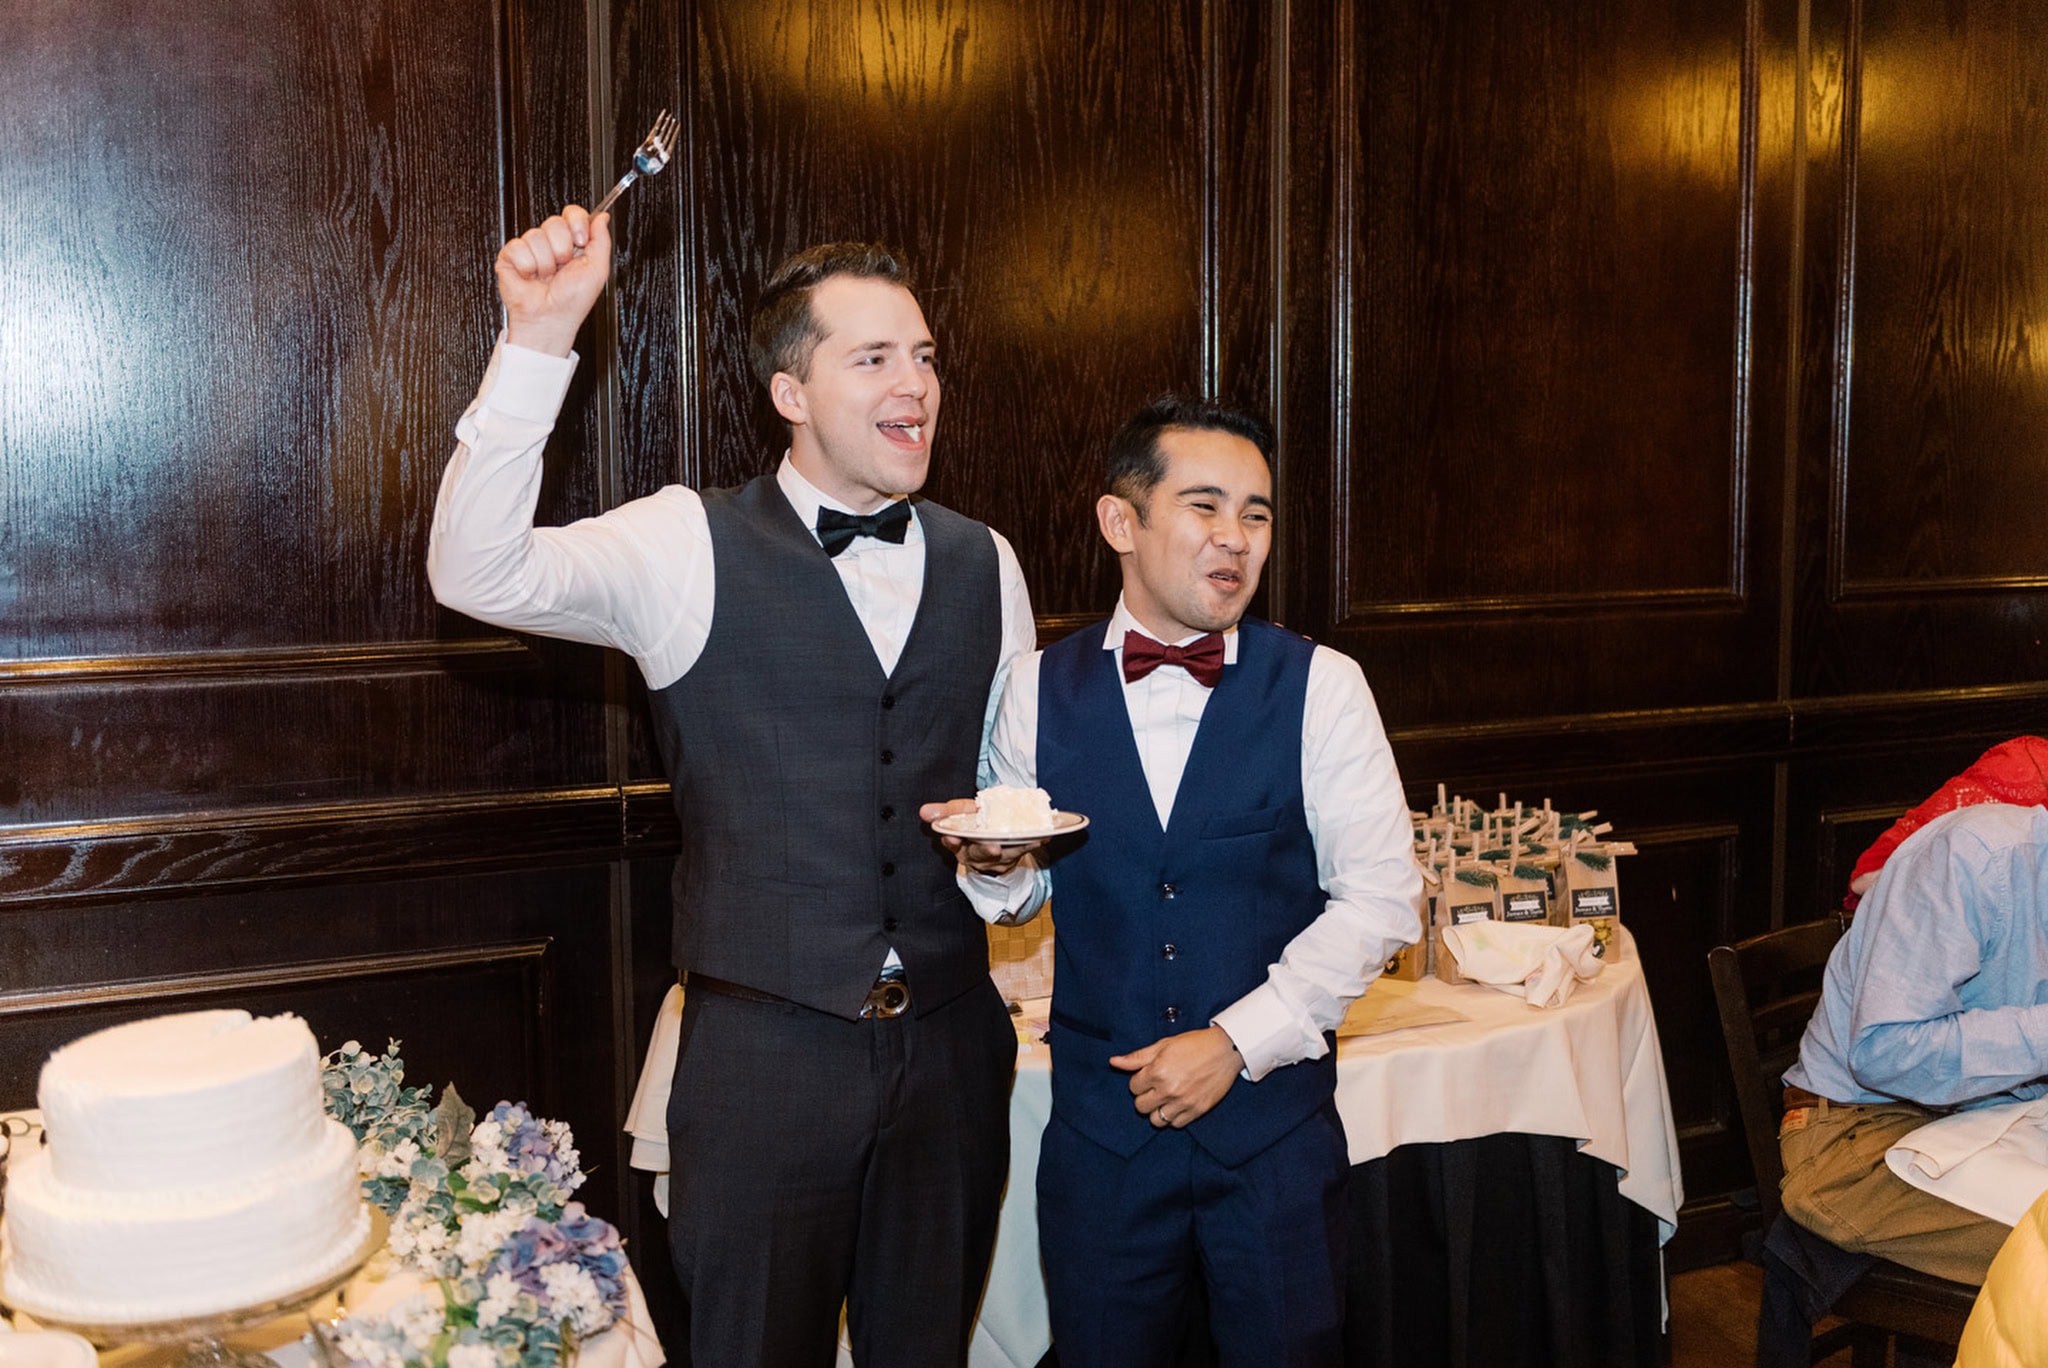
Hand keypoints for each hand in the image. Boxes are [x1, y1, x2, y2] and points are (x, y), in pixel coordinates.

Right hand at [496, 206, 611, 356]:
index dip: (576, 223)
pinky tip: (530, 277)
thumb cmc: (573, 301)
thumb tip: (602, 217)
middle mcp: (551, 243)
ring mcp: (530, 248)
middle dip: (562, 249)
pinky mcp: (510, 255)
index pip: (573, 213)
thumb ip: (601, 240)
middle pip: (554, 222)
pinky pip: (518, 247)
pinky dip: (527, 266)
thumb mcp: (597, 270)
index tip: (580, 242)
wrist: (550, 319)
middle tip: (561, 267)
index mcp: (572, 243)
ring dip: (545, 263)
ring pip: (536, 236)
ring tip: (546, 277)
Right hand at [919, 799, 1046, 875]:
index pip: (952, 844)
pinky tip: (1042, 837)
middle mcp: (975, 856)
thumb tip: (924, 811)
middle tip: (993, 847)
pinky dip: (1031, 844)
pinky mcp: (1010, 859)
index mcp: (959, 845)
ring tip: (1029, 839)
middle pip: (979, 854)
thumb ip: (946, 811)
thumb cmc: (974, 824)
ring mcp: (994, 860)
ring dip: (1017, 848)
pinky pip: (1021, 852)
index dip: (952, 842)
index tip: (953, 838)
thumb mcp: (960, 815)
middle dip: (986, 851)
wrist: (991, 839)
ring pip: (1004, 856)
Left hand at [1112, 1026, 1241, 1127]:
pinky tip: (1177, 1104)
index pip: (1133, 1088)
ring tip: (1165, 1099)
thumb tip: (1114, 1062)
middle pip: (1141, 1107)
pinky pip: (1176, 1124)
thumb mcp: (1163, 1045)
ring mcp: (1183, 1102)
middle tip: (1155, 1088)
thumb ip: (1137, 1057)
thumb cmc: (1194, 1045)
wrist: (1226, 1050)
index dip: (1139, 1081)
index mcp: (1158, 1071)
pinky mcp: (1197, 1111)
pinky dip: (1173, 1117)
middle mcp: (1169, 1089)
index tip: (1149, 1076)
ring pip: (1156, 1120)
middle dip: (1145, 1097)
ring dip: (1157, 1110)